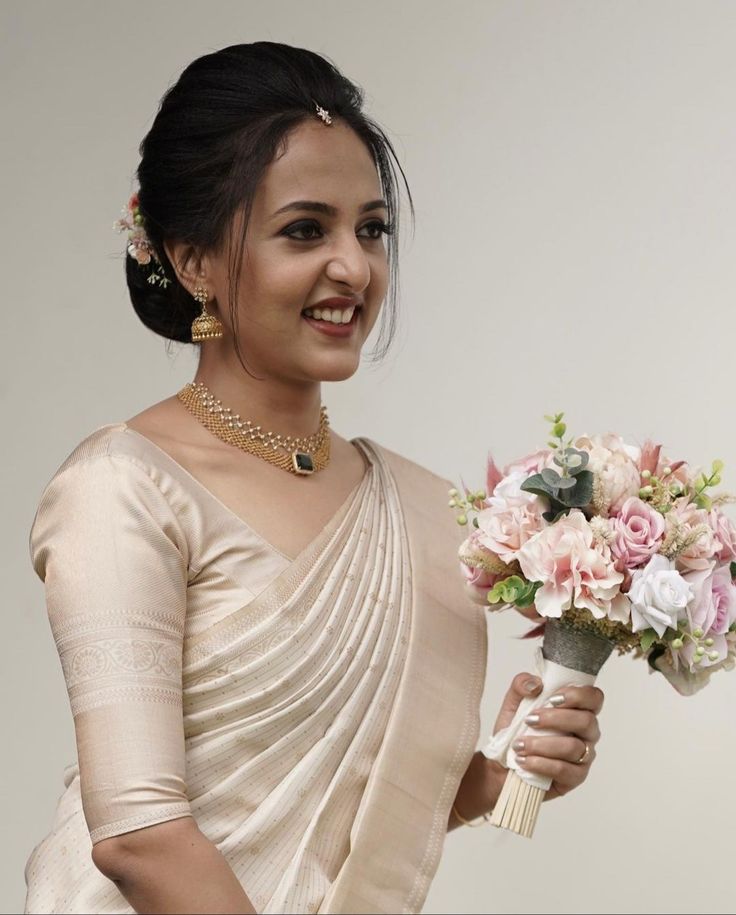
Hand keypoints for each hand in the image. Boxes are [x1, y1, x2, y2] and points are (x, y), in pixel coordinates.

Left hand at [492, 672, 604, 801]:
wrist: (502, 764)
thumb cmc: (515, 732)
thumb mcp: (513, 703)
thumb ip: (521, 684)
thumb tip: (536, 684)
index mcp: (576, 709)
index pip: (594, 697)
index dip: (579, 695)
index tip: (552, 699)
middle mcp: (586, 732)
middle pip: (586, 721)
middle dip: (555, 719)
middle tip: (529, 720)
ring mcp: (584, 755)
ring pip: (574, 747)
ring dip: (542, 744)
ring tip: (519, 745)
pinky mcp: (575, 777)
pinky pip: (565, 770)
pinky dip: (541, 764)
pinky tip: (524, 760)